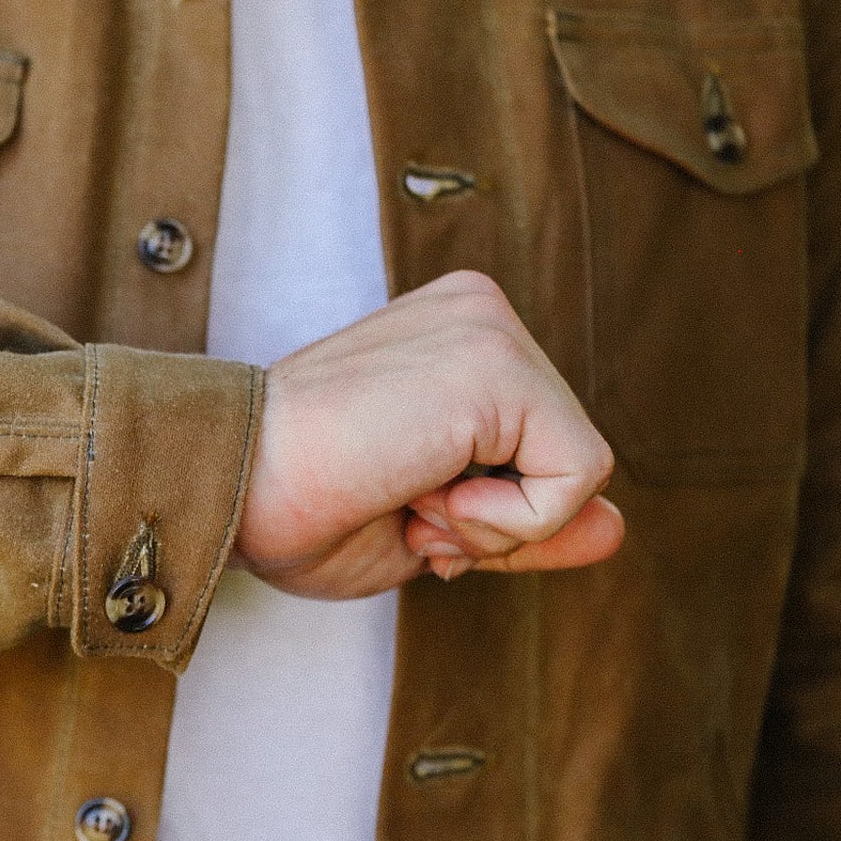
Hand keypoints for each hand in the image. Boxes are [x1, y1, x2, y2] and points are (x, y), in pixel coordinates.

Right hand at [232, 271, 624, 599]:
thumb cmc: (295, 510)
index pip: (537, 447)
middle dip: (494, 516)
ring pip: (577, 469)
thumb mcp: (434, 527)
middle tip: (393, 502)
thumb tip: (619, 527)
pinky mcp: (497, 363)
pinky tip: (424, 490)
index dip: (484, 514)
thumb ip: (526, 522)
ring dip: (492, 520)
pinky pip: (576, 476)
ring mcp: (488, 328)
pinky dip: (507, 520)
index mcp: (453, 338)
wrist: (222, 485)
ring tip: (399, 491)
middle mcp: (477, 314)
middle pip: (564, 455)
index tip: (395, 503)